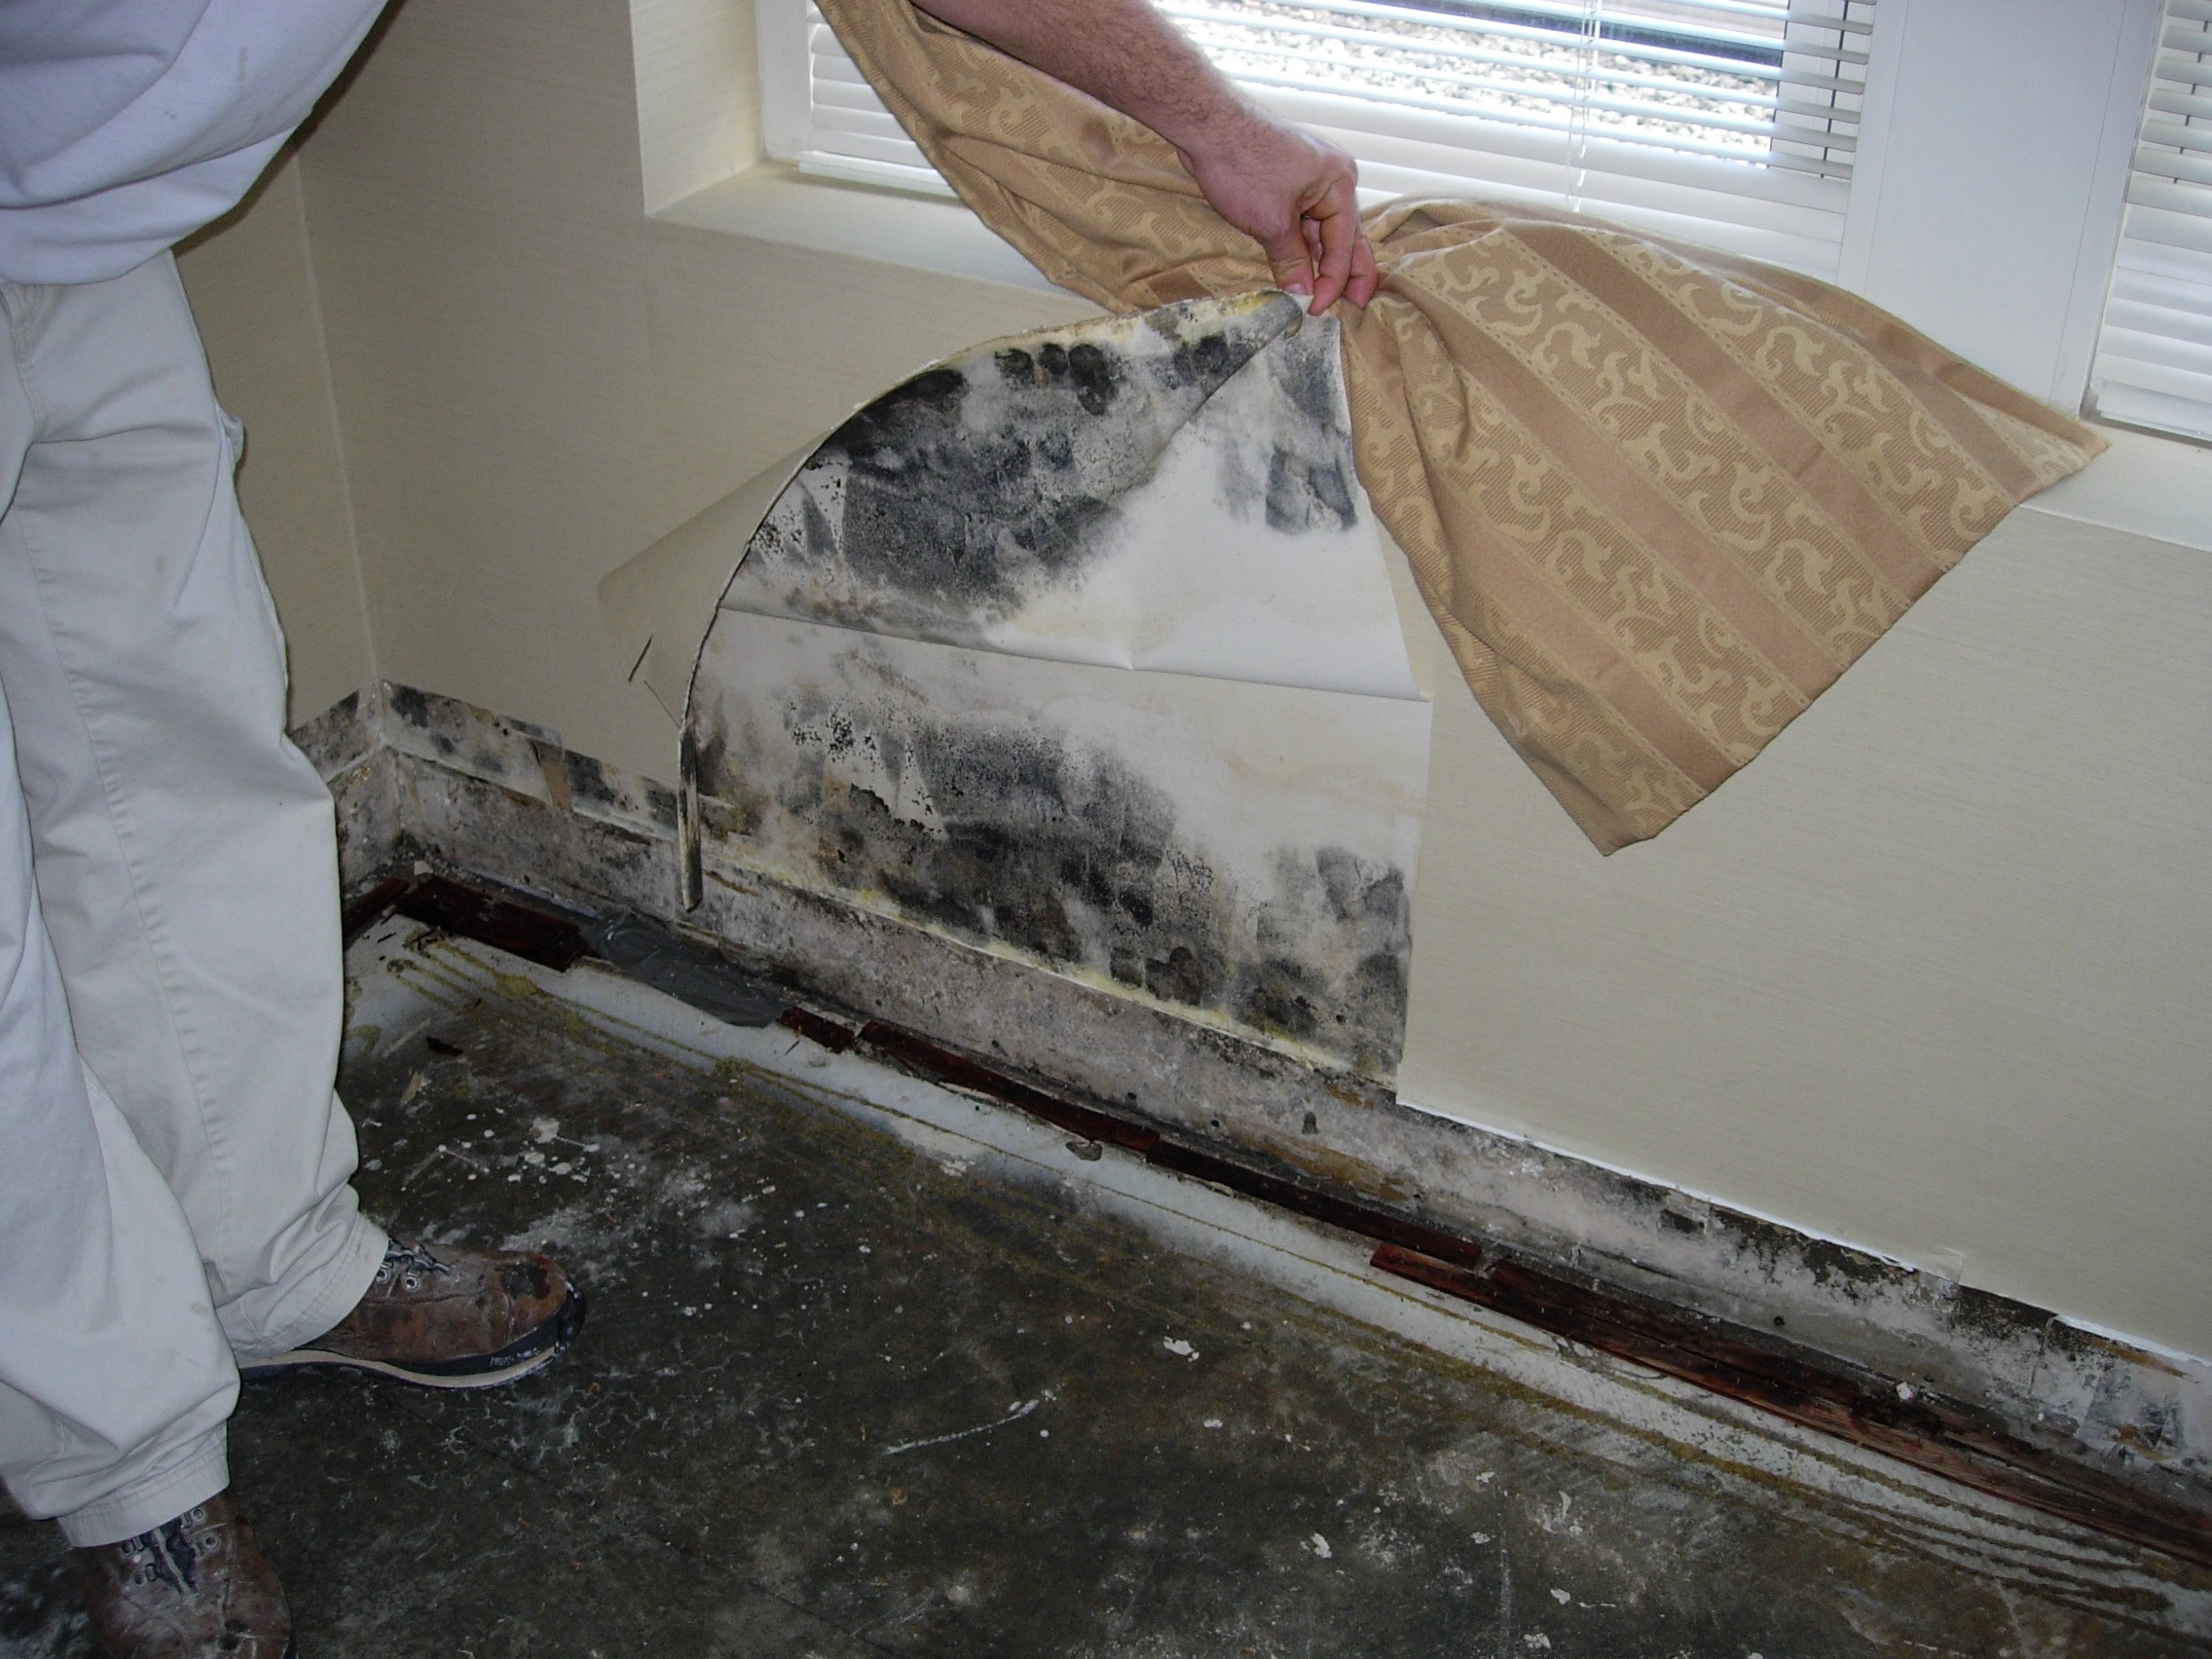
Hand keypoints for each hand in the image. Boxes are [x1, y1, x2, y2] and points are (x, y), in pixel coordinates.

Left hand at [1175, 104, 1379, 314]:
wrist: (1208, 125)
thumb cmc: (1244, 163)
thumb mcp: (1271, 222)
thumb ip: (1291, 260)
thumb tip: (1302, 293)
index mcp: (1340, 183)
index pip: (1344, 244)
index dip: (1333, 281)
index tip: (1319, 309)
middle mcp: (1332, 180)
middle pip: (1344, 236)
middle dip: (1344, 272)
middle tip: (1354, 306)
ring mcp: (1310, 180)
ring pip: (1321, 231)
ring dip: (1319, 262)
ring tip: (1323, 296)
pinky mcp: (1288, 184)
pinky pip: (1302, 223)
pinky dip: (1301, 247)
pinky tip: (1300, 271)